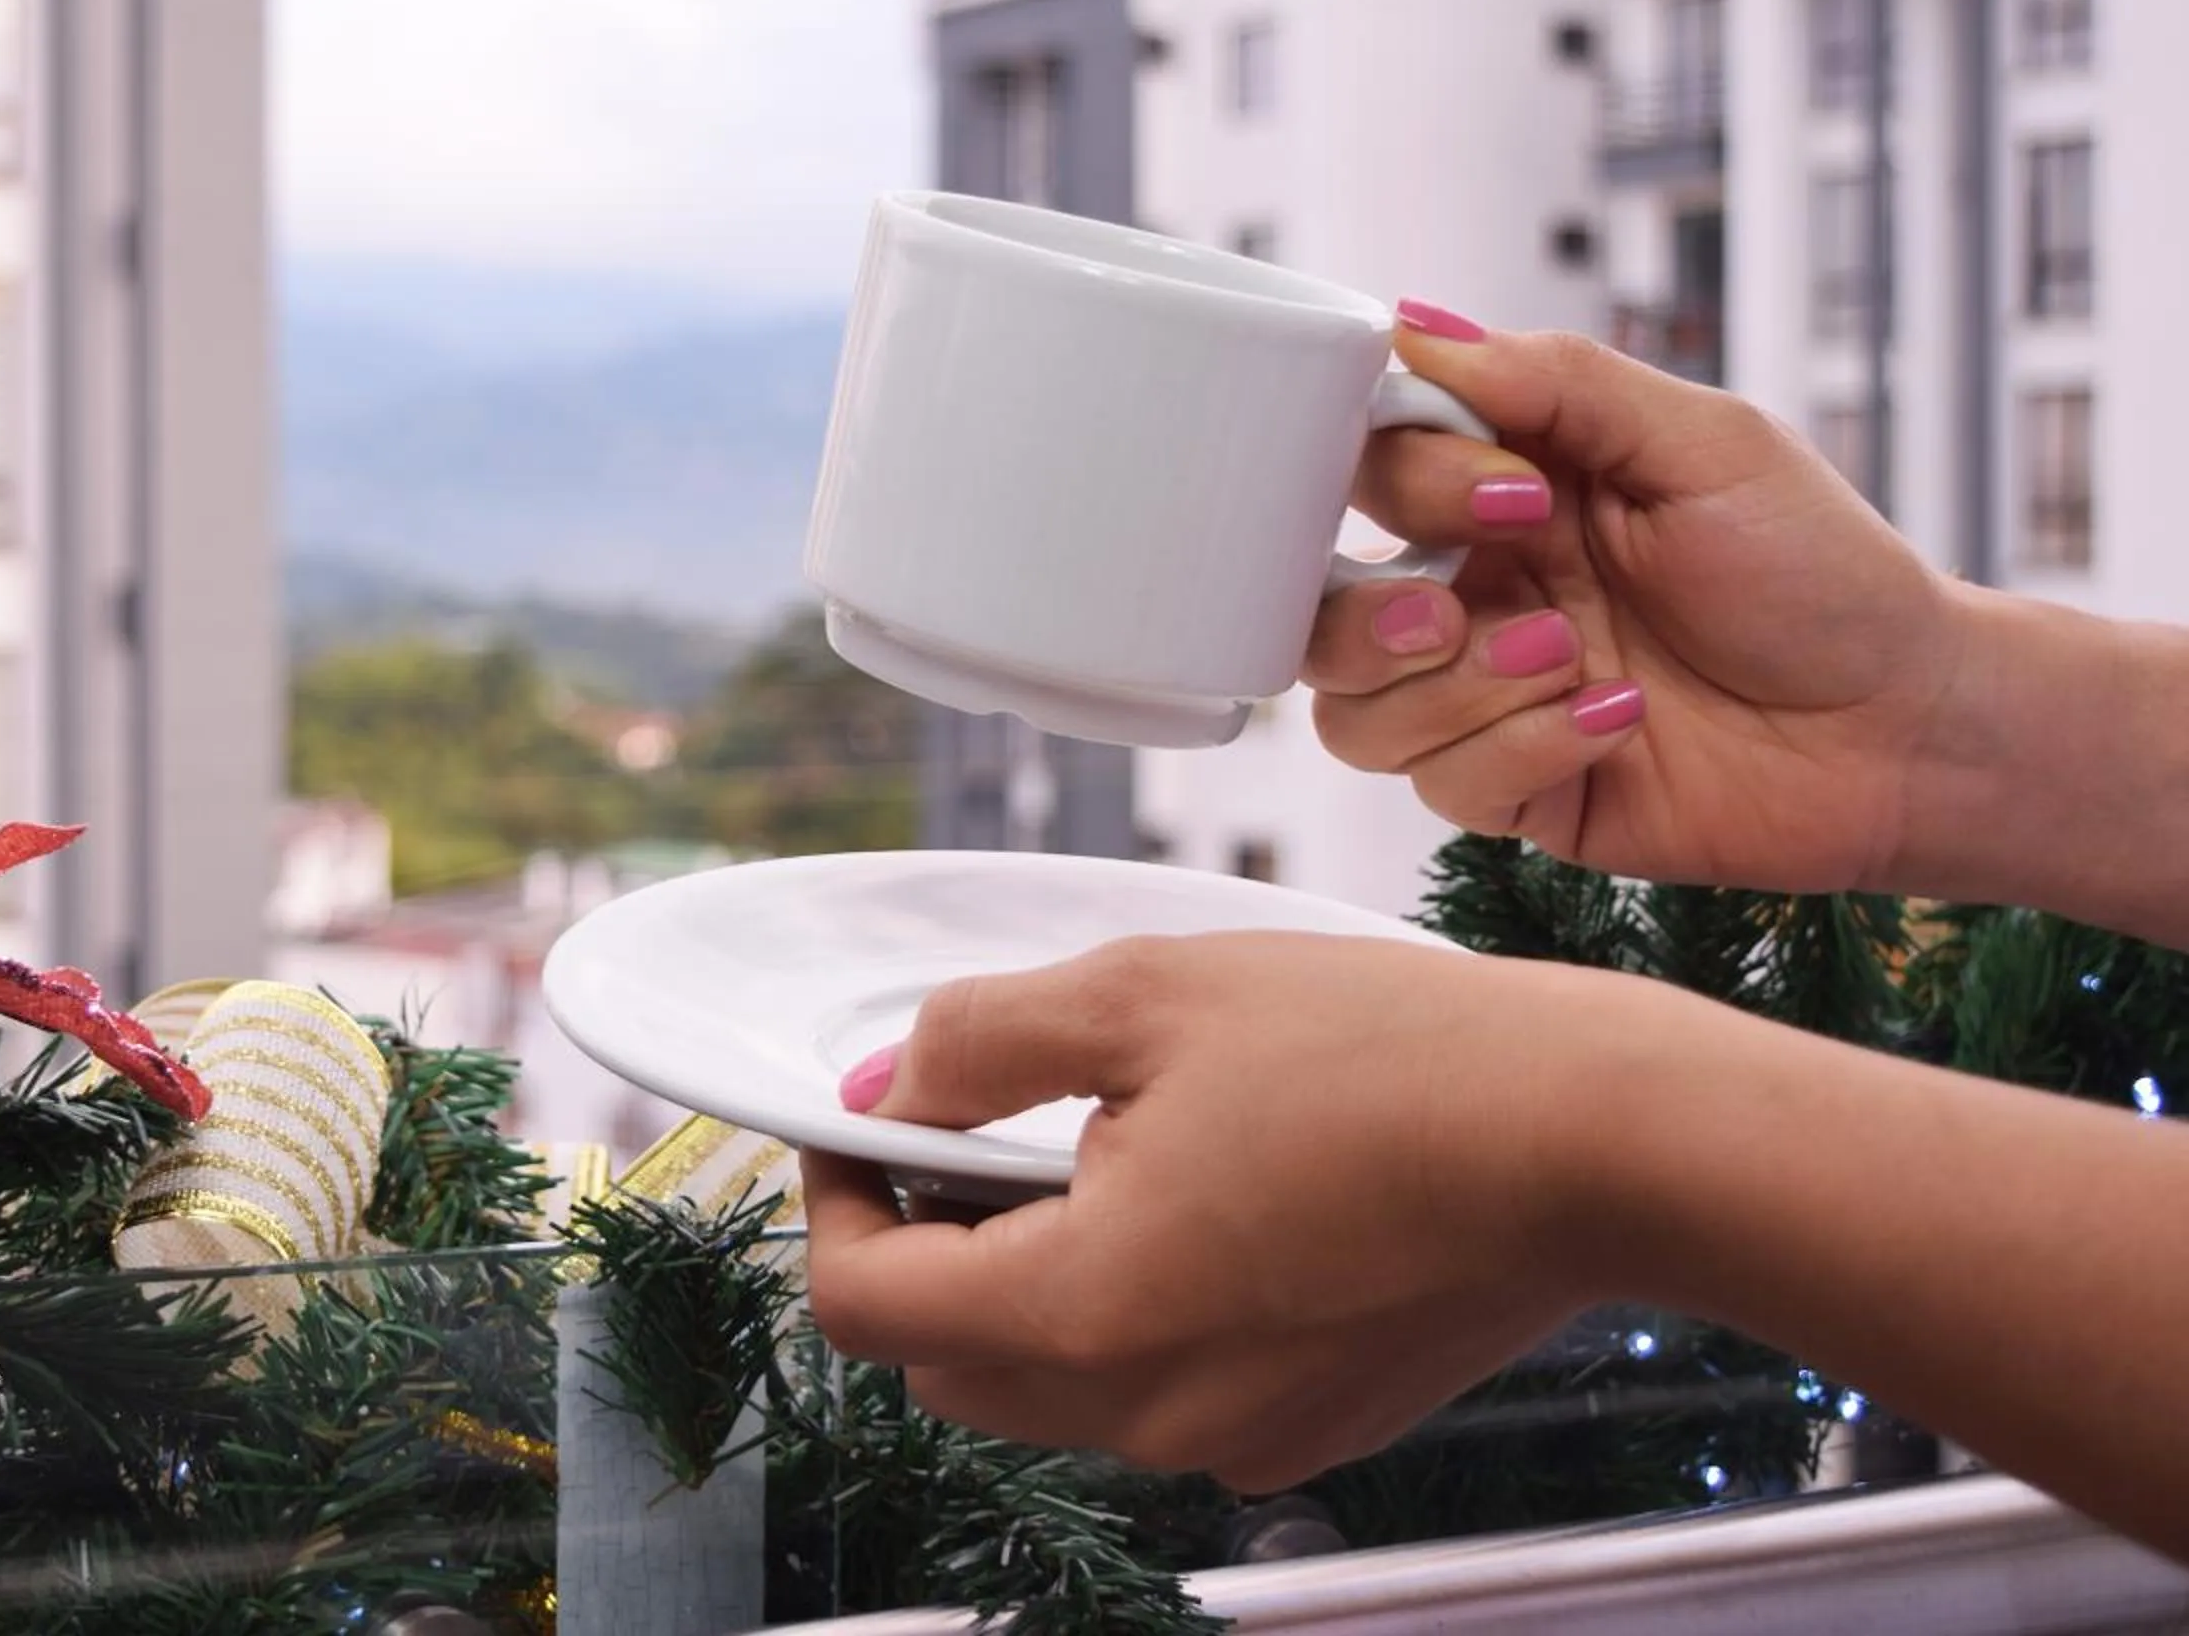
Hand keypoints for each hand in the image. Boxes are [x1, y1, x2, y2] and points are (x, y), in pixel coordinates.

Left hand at [806, 931, 2188, 1556]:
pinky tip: (1200, 1197)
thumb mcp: (1147, 994)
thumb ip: (983, 1041)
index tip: (859, 1120)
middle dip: (922, 1249)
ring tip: (1091, 1145)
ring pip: (1050, 1387)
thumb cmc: (1386, 1053)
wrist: (1600, 1141)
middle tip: (960, 1126)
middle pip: (947, 1366)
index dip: (833, 1202)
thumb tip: (887, 1083)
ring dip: (1024, 1281)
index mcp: (1084, 1312)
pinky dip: (1130, 1311)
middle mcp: (1147, 1413)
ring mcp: (1233, 1439)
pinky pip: (1160, 1392)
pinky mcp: (1308, 1431)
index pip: (864, 1307)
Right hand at [1306, 301, 1964, 891]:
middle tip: (1457, 608)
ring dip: (1449, 688)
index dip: (1404, 477)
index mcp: (1505, 493)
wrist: (1910, 726)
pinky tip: (1619, 721)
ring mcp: (1486, 700)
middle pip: (1317, 607)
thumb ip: (1558, 382)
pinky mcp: (1518, 793)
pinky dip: (1523, 748)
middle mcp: (1476, 594)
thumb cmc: (1823, 573)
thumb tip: (1413, 326)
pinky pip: (1443, 786)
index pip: (1367, 468)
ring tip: (1566, 660)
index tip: (1511, 490)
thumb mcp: (1706, 442)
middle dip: (1370, 613)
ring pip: (1352, 714)